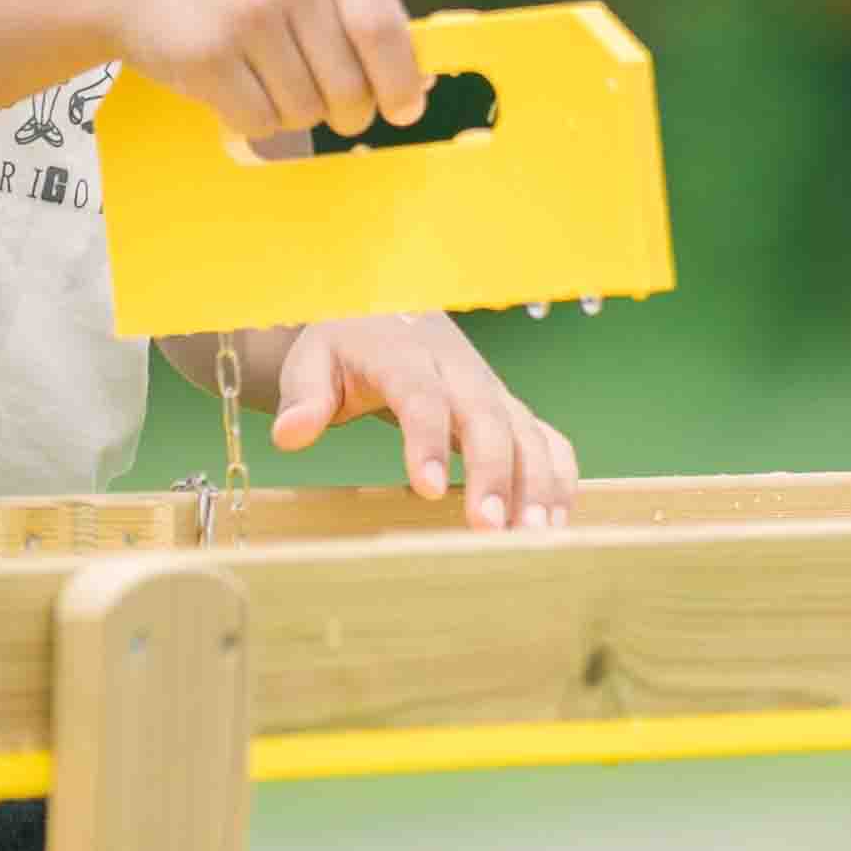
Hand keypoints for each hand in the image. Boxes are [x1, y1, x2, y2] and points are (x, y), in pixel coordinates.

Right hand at [103, 0, 425, 142]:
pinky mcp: (208, 54)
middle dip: (342, 111)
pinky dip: (251, 119)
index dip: (398, 84)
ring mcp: (248, 12)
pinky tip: (230, 83)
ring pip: (306, 112)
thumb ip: (357, 12)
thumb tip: (417, 82)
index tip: (401, 110)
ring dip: (290, 113)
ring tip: (260, 73)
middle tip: (319, 98)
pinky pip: (259, 122)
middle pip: (350, 86)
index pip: (385, 33)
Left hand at [270, 312, 579, 529]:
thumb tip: (290, 434)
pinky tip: (557, 523)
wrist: (389, 312)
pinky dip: (559, 478)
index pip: (421, 397)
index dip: (428, 441)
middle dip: (494, 474)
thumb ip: (303, 397)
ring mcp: (492, 390)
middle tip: (490, 530)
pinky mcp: (510, 410)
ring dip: (538, 484)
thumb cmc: (345, 347)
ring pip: (527, 432)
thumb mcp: (312, 362)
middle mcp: (460, 370)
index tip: (429, 489)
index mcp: (405, 355)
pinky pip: (548, 440)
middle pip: (488, 418)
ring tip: (535, 537)